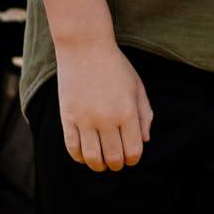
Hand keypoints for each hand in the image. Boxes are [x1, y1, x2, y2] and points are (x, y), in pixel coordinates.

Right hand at [57, 43, 152, 171]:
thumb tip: (144, 141)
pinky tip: (84, 156)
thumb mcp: (137, 87)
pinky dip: (79, 157)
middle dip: (117, 165)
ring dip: (98, 166)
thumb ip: (144, 114)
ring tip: (100, 164)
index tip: (131, 158)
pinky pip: (72, 147)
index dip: (133, 159)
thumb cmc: (115, 66)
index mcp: (127, 112)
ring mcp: (85, 119)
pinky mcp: (68, 117)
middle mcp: (106, 119)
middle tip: (116, 163)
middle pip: (113, 157)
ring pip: (91, 157)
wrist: (85, 48)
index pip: (133, 150)